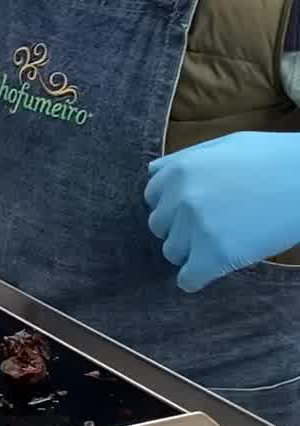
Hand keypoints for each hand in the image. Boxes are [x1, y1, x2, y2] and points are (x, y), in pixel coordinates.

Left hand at [145, 132, 299, 292]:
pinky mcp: (216, 255)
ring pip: (173, 253)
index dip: (175, 204)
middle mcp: (180, 197)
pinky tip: (215, 267)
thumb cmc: (274, 160)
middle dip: (182, 228)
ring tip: (225, 240)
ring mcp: (196, 227)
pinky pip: (187, 280)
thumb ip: (183, 161)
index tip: (200, 208)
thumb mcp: (223, 146)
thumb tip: (152, 174)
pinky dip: (197, 278)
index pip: (152, 198)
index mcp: (179, 169)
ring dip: (193, 251)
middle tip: (216, 225)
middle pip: (160, 227)